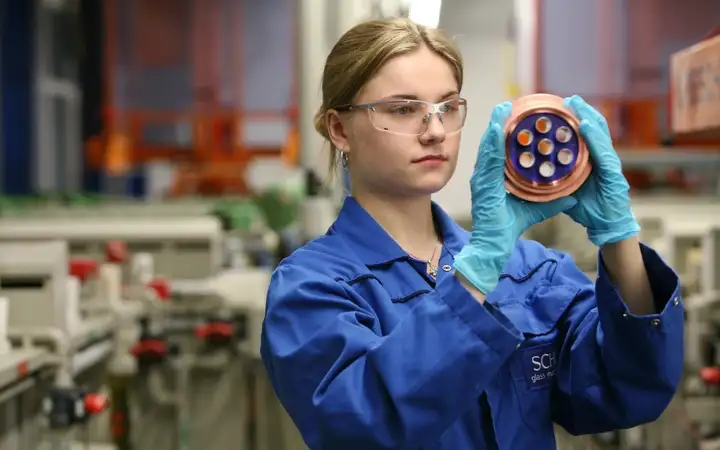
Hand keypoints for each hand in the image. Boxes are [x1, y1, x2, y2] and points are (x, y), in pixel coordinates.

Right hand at [453, 102, 576, 293]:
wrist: (492, 248)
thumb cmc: (506, 229)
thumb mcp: (532, 210)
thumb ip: (550, 202)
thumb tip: (572, 196)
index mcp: (494, 179)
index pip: (500, 151)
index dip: (504, 132)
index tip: (513, 114)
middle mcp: (485, 176)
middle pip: (492, 144)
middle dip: (498, 123)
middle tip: (507, 103)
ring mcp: (482, 180)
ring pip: (488, 148)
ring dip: (494, 126)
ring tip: (502, 108)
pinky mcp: (482, 186)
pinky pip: (488, 160)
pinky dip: (492, 143)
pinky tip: (496, 128)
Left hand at [563, 96, 639, 246]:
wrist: (608, 229)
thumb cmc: (589, 210)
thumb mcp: (567, 190)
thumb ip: (556, 179)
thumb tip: (535, 172)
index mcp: (592, 162)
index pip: (584, 136)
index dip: (576, 120)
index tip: (562, 106)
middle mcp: (602, 159)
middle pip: (594, 129)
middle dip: (582, 112)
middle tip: (568, 98)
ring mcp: (610, 165)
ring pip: (600, 134)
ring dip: (588, 116)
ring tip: (576, 103)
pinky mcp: (614, 174)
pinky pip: (603, 151)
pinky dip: (594, 137)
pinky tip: (585, 125)